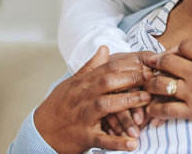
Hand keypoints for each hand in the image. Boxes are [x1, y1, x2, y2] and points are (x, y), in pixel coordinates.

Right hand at [33, 46, 152, 153]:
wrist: (39, 133)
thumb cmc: (58, 106)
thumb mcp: (72, 84)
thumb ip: (90, 67)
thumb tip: (104, 48)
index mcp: (82, 84)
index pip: (107, 69)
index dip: (128, 66)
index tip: (146, 65)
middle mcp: (82, 97)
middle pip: (108, 82)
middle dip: (132, 78)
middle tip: (152, 78)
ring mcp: (82, 117)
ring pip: (106, 105)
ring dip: (128, 102)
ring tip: (147, 100)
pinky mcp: (83, 137)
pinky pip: (102, 139)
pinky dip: (117, 142)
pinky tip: (133, 143)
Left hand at [144, 37, 191, 131]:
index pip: (184, 45)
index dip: (178, 47)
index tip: (176, 52)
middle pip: (167, 62)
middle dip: (158, 61)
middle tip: (153, 64)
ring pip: (162, 84)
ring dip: (152, 83)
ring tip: (149, 85)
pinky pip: (167, 110)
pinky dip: (156, 110)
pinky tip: (152, 109)